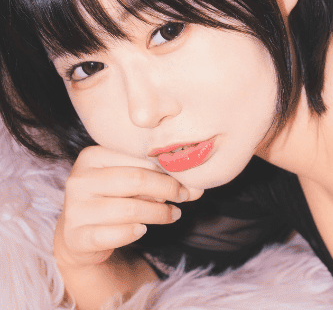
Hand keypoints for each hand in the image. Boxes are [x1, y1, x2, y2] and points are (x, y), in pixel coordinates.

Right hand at [53, 145, 202, 268]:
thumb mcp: (131, 180)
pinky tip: (143, 229)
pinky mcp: (76, 237)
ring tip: (173, 213)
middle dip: (167, 189)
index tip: (185, 177)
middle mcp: (79, 179)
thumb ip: (160, 176)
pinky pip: (114, 235)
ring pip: (129, 209)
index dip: (166, 167)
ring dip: (159, 213)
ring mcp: (74, 209)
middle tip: (184, 196)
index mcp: (92, 156)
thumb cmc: (113, 197)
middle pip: (136, 180)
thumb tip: (197, 186)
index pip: (137, 156)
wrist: (79, 233)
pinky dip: (133, 232)